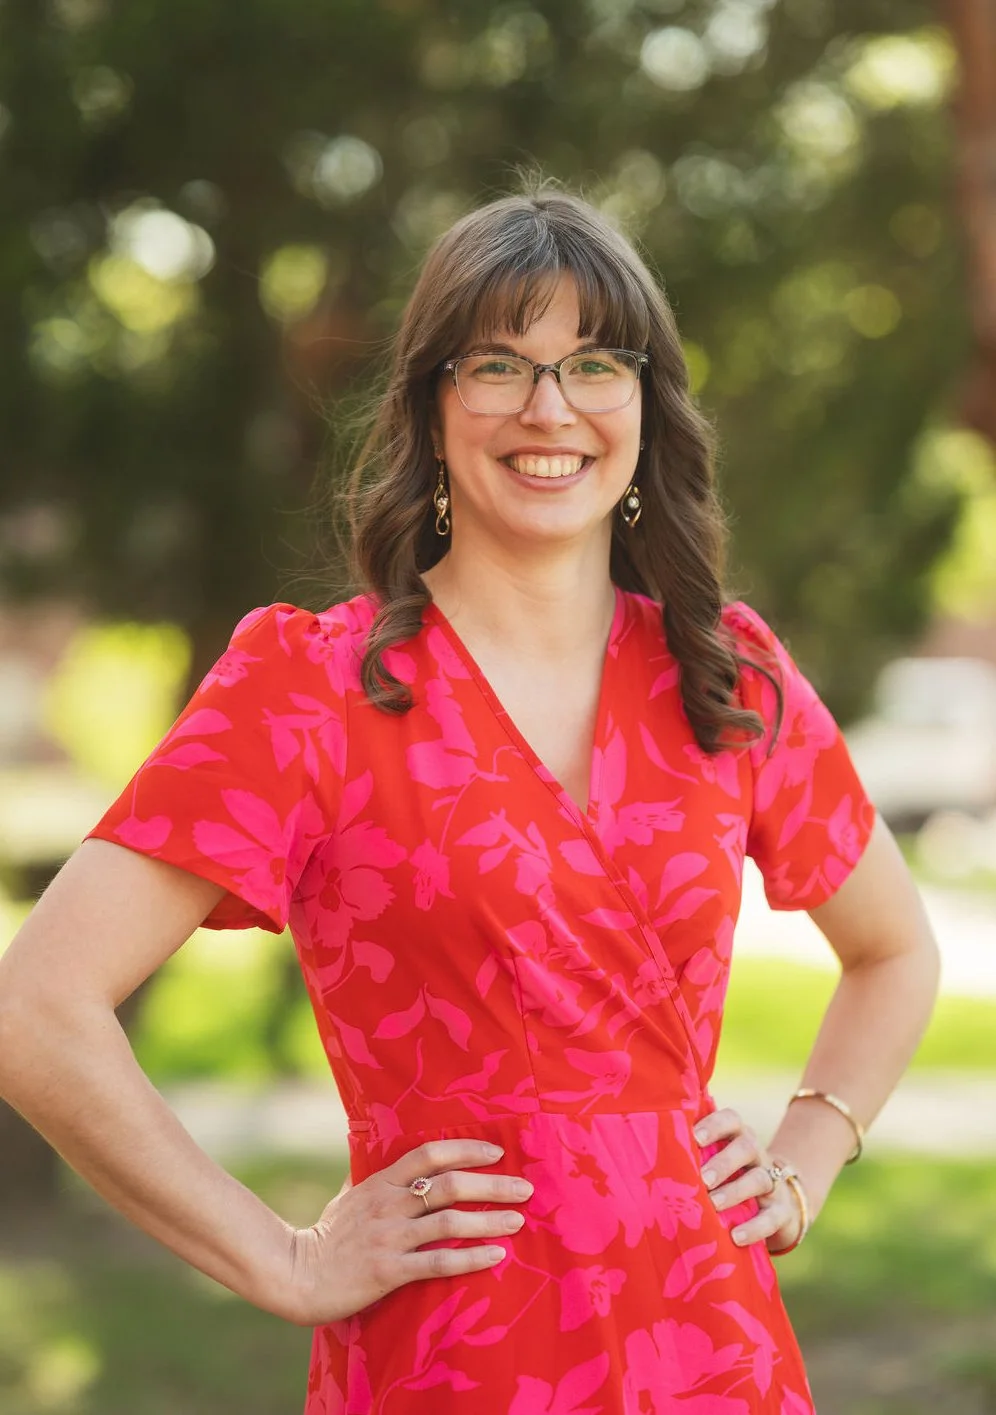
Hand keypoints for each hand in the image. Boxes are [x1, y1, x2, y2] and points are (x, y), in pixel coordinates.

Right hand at [280, 1140, 531, 1324]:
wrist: (295, 1274)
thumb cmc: (325, 1235)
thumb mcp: (346, 1196)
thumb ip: (370, 1176)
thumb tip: (382, 1154)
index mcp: (380, 1182)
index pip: (428, 1154)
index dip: (465, 1149)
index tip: (497, 1152)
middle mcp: (388, 1204)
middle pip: (448, 1184)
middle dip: (491, 1185)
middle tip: (525, 1189)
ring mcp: (388, 1238)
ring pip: (448, 1222)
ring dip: (488, 1220)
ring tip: (517, 1221)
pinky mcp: (388, 1271)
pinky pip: (437, 1263)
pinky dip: (470, 1258)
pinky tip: (495, 1256)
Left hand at [693, 1108, 803, 1253]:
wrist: (776, 1206)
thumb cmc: (728, 1179)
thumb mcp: (715, 1163)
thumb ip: (691, 1157)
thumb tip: (645, 1160)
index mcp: (737, 1136)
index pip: (731, 1119)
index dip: (714, 1126)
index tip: (694, 1138)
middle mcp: (757, 1154)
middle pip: (747, 1147)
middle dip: (723, 1162)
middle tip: (702, 1178)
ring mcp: (773, 1182)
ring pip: (759, 1179)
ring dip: (735, 1191)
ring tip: (714, 1205)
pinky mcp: (783, 1211)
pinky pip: (773, 1216)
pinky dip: (756, 1227)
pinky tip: (736, 1236)